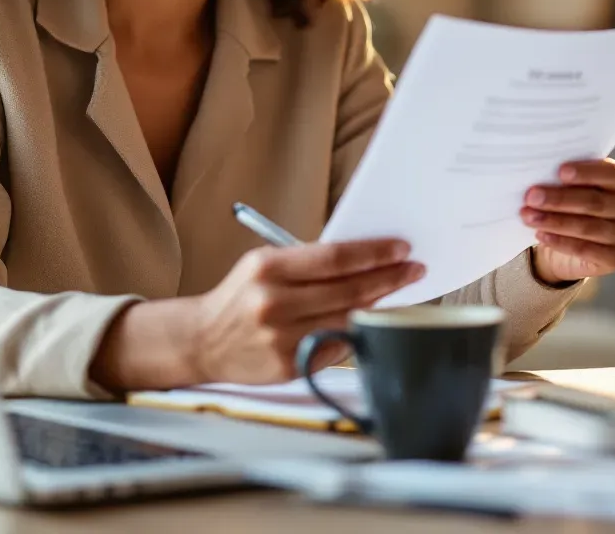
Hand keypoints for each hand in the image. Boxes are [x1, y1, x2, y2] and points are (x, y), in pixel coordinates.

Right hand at [189, 240, 424, 383]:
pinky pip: (334, 346)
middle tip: (413, 269)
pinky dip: (354, 332)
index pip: (333, 257)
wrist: (202, 341)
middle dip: (387, 278)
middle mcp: (274, 302)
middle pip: (347, 289)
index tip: (401, 249)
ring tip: (400, 294)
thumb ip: (306, 262)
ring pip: (347, 319)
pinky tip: (368, 322)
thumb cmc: (240, 296)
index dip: (372, 254)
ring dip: (379, 306)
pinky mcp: (288, 366)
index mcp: (267, 268)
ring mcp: (282, 338)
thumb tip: (362, 259)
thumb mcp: (263, 264)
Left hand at [520, 159, 614, 284]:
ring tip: (529, 216)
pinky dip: (562, 242)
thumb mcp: (568, 185)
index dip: (586, 172)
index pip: (610, 173)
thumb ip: (563, 178)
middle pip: (595, 202)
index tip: (560, 171)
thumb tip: (539, 172)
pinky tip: (542, 235)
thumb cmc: (568, 203)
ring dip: (555, 222)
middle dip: (560, 199)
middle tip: (531, 197)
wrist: (565, 241)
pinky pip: (587, 250)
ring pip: (589, 227)